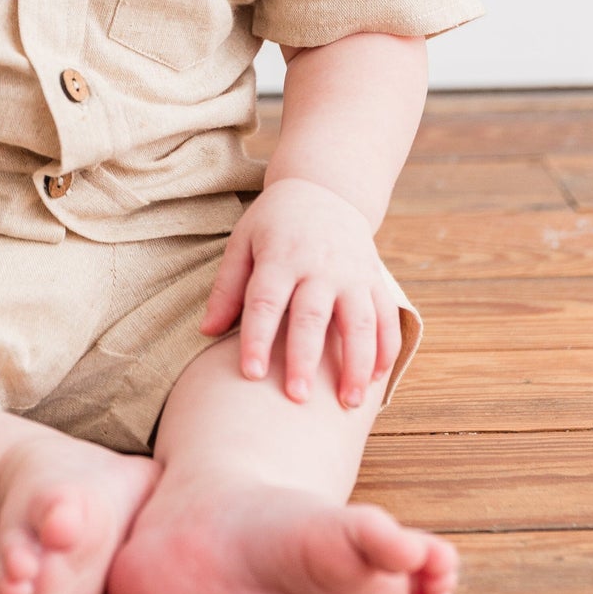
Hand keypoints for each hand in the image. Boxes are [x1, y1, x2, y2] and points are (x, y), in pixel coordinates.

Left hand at [197, 177, 401, 406]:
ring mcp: (352, 273)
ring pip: (359, 322)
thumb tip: (205, 332)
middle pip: (312, 317)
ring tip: (347, 404)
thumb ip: (227, 288)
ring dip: (356, 364)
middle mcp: (320, 266)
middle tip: (296, 399)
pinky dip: (385, 349)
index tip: (252, 374)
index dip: (257, 338)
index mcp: (281, 256)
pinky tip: (375, 380)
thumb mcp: (243, 242)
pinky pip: (386, 317)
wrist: (323, 189)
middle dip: (305, 359)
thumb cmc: (274, 223)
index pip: (266, 301)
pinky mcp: (375, 279)